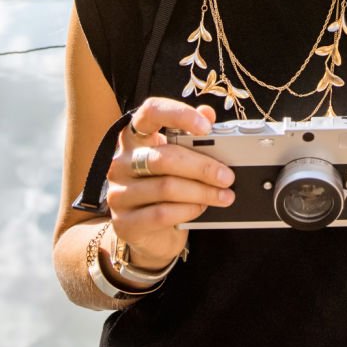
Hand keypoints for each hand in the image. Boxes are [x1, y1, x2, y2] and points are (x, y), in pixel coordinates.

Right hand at [105, 97, 236, 269]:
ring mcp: (119, 193)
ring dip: (202, 192)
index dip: (178, 115)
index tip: (206, 127)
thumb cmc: (165, 185)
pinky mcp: (124, 222)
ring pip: (166, 187)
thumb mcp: (177, 158)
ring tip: (224, 195)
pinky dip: (188, 210)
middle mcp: (120, 161)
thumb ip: (192, 135)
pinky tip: (202, 208)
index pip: (151, 112)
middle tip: (227, 176)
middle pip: (164, 157)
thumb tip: (207, 113)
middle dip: (202, 167)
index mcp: (134, 136)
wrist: (150, 233)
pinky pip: (162, 214)